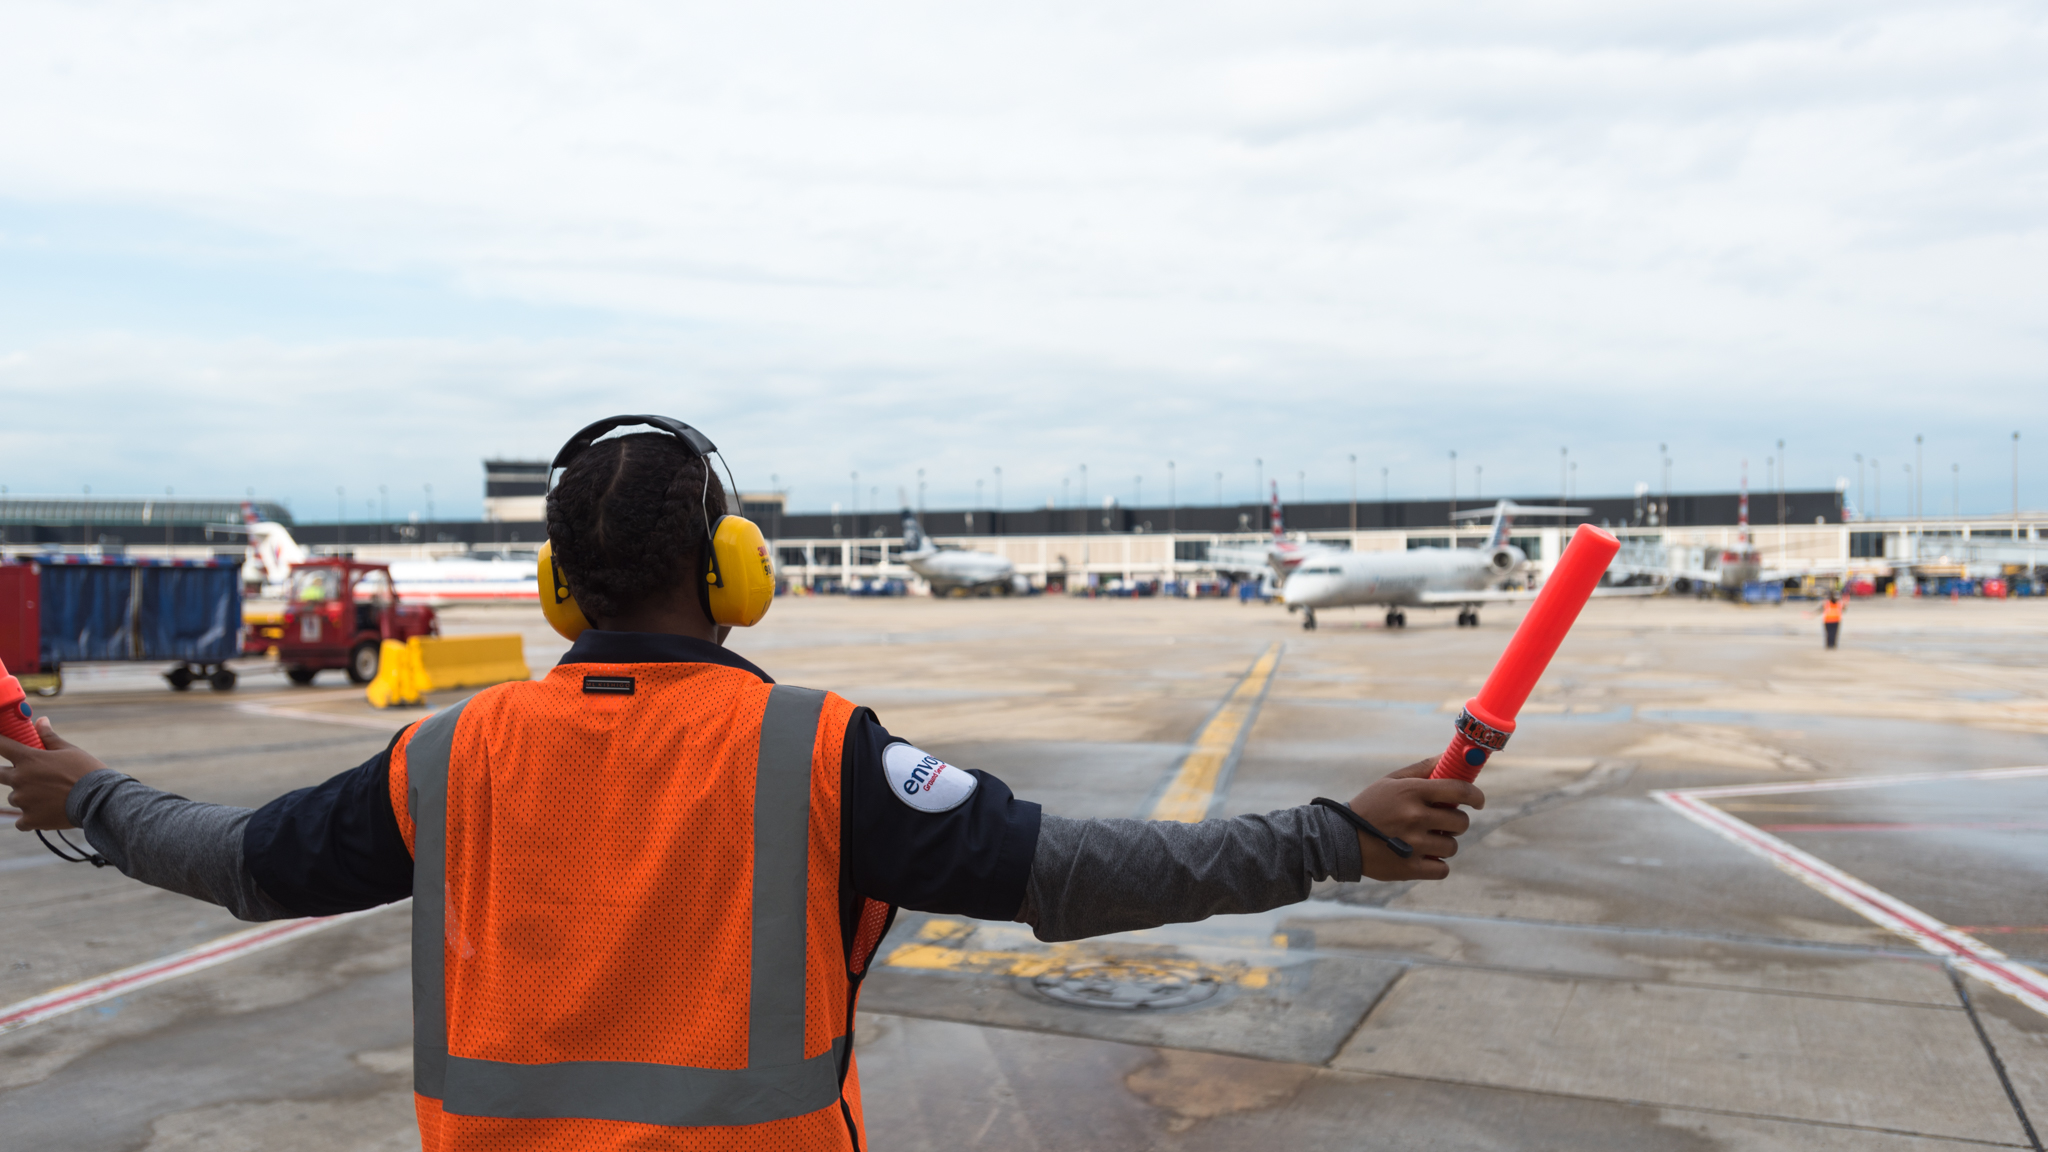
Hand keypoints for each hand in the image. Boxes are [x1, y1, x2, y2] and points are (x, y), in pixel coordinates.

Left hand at [0, 716, 107, 830]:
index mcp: (28, 759)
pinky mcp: (29, 819)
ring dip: (26, 796)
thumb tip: (41, 720)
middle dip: (11, 774)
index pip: (2, 746)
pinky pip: (21, 821)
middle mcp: (20, 779)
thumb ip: (49, 737)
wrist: (99, 800)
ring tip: (49, 797)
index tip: (0, 743)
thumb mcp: (69, 750)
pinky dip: (31, 818)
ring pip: (15, 798)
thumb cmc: (86, 771)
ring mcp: (23, 801)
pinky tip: (46, 813)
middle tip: (30, 777)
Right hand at [1347, 759, 1484, 881]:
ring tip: (1424, 841)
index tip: (1478, 802)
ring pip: (1452, 846)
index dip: (1476, 796)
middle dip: (1456, 822)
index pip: (1459, 791)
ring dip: (1443, 844)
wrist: (1340, 839)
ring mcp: (1413, 845)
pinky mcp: (1409, 869)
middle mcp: (1414, 817)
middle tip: (1443, 822)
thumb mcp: (1391, 781)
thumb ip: (1423, 768)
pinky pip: (1442, 869)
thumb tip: (1449, 756)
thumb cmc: (1370, 806)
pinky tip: (1422, 857)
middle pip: (1461, 822)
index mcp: (1411, 792)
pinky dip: (1436, 865)